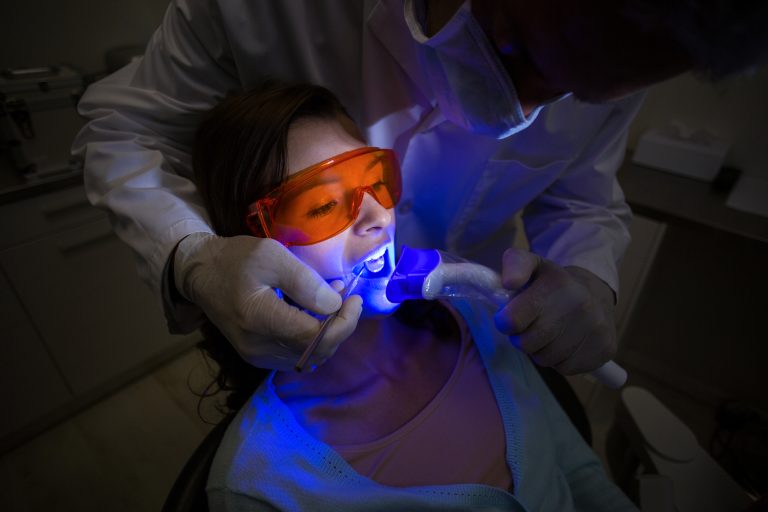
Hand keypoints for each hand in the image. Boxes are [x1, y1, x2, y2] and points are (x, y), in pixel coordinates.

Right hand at [174, 233, 362, 370]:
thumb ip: (304, 281)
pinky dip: (313, 340)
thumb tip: (334, 305)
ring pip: (310, 358)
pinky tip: (314, 316)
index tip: (355, 299)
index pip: (315, 337)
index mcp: (260, 319)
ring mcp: (257, 356)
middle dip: (341, 328)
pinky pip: (297, 356)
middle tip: (348, 300)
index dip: (343, 322)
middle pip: (316, 351)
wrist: (201, 274)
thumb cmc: (236, 259)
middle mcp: (258, 346)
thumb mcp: (271, 255)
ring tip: (332, 303)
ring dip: (329, 334)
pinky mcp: (257, 356)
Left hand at [493, 247, 616, 374]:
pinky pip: (565, 369)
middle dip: (522, 338)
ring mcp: (596, 329)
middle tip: (530, 326)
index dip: (505, 323)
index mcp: (557, 283)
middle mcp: (581, 305)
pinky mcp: (605, 349)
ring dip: (540, 350)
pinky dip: (559, 361)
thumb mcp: (531, 265)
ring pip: (545, 359)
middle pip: (527, 344)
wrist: (595, 292)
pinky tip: (565, 343)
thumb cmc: (552, 284)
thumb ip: (514, 265)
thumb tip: (508, 283)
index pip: (514, 320)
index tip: (510, 318)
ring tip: (548, 334)